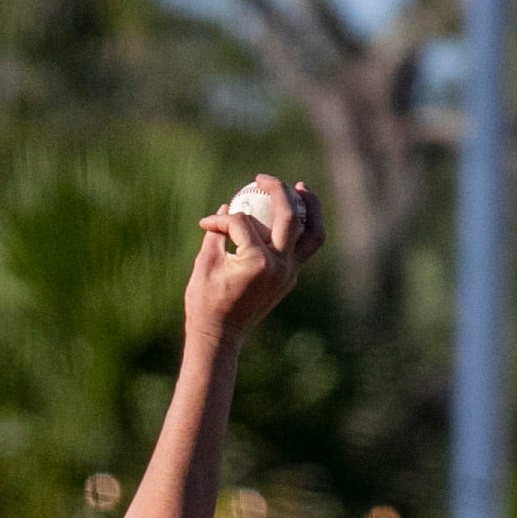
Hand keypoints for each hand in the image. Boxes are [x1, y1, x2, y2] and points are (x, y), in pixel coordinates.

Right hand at [185, 174, 322, 349]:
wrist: (218, 338)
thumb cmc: (204, 304)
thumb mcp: (204, 266)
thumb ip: (216, 234)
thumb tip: (226, 207)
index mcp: (256, 261)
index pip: (242, 224)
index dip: (222, 220)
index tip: (206, 224)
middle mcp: (279, 265)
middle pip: (290, 216)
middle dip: (277, 191)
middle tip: (262, 179)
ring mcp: (288, 273)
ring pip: (312, 233)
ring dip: (310, 207)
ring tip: (299, 188)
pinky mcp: (290, 278)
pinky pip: (305, 248)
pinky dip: (303, 229)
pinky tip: (295, 215)